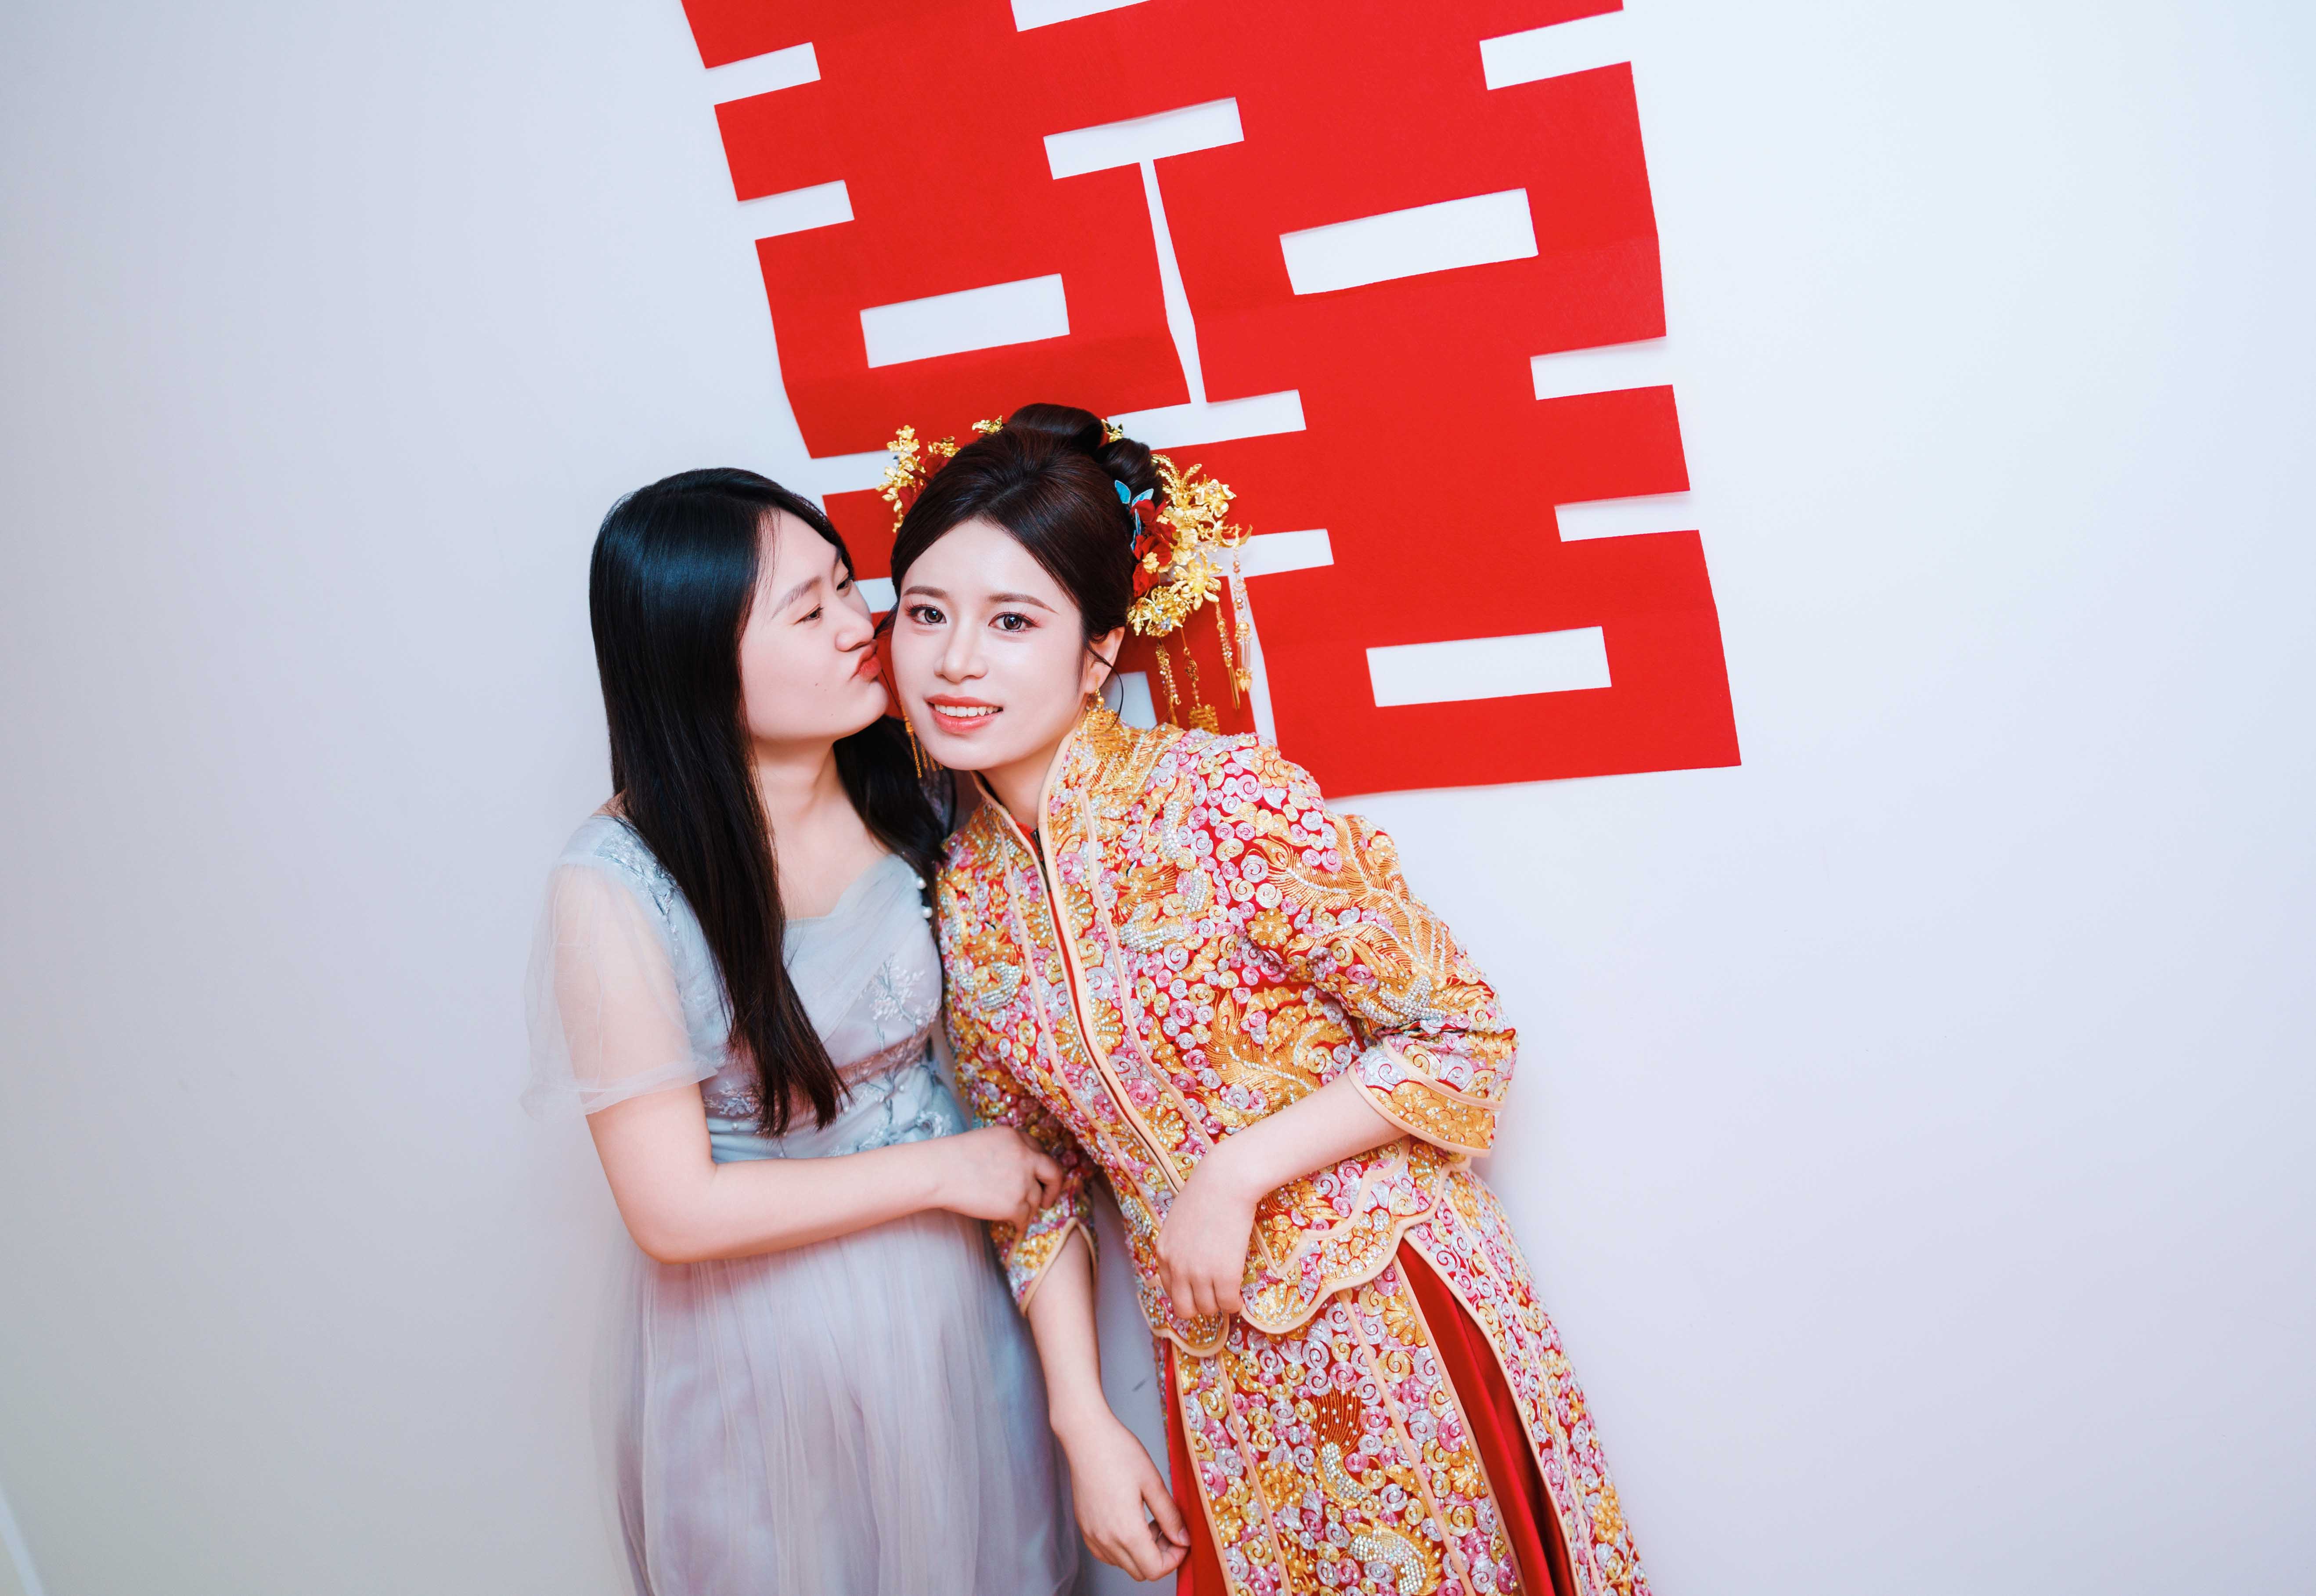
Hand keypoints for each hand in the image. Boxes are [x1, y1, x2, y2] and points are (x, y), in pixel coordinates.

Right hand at [932, 1126, 1064, 1226]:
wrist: (940, 1172)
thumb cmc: (953, 1157)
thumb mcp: (987, 1140)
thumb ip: (1008, 1149)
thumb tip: (1017, 1168)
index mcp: (1017, 1137)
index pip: (1039, 1150)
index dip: (1038, 1166)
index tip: (1038, 1176)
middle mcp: (1026, 1157)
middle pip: (1053, 1173)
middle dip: (1053, 1187)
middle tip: (1047, 1199)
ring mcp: (1023, 1181)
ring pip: (1036, 1199)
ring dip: (1029, 1208)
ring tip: (1017, 1214)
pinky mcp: (1015, 1204)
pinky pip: (1025, 1217)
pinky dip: (1021, 1223)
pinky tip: (1015, 1225)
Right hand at [1055, 1410, 1189, 1580]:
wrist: (1086, 1436)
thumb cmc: (1119, 1452)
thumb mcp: (1153, 1482)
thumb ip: (1170, 1516)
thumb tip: (1183, 1539)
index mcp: (1126, 1531)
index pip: (1155, 1570)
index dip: (1174, 1559)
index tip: (1180, 1538)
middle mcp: (1106, 1540)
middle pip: (1140, 1572)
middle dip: (1160, 1556)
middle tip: (1167, 1527)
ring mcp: (1092, 1535)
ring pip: (1123, 1564)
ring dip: (1141, 1551)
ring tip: (1148, 1519)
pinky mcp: (1084, 1528)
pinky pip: (1107, 1553)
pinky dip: (1123, 1546)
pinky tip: (1130, 1520)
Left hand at [1156, 1139, 1261, 1318]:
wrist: (1226, 1182)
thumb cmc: (1206, 1194)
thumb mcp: (1179, 1222)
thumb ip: (1178, 1245)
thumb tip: (1189, 1262)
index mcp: (1163, 1253)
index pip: (1169, 1291)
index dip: (1187, 1294)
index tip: (1200, 1291)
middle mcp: (1176, 1268)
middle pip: (1184, 1308)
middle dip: (1200, 1306)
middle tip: (1214, 1296)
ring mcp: (1199, 1274)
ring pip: (1208, 1309)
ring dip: (1219, 1304)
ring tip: (1228, 1294)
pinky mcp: (1224, 1275)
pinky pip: (1228, 1303)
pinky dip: (1234, 1304)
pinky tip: (1238, 1296)